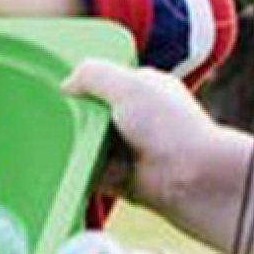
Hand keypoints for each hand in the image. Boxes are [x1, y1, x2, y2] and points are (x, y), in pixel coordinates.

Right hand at [63, 58, 242, 224]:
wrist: (192, 179)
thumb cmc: (171, 128)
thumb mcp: (128, 85)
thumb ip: (93, 74)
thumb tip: (66, 84)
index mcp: (143, 89)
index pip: (104, 81)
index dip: (83, 85)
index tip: (62, 92)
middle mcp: (136, 119)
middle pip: (90, 114)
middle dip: (75, 119)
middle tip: (62, 121)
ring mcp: (127, 150)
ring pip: (86, 144)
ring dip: (76, 147)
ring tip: (68, 146)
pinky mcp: (119, 178)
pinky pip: (88, 173)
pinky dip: (80, 173)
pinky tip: (73, 168)